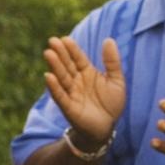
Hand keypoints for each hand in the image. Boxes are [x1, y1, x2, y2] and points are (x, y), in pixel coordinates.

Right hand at [42, 36, 124, 150]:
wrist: (107, 126)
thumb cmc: (111, 103)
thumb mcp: (116, 80)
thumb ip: (112, 61)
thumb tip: (109, 39)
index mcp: (86, 72)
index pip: (77, 57)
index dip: (72, 49)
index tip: (65, 39)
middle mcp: (76, 81)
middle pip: (67, 65)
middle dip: (60, 53)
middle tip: (52, 41)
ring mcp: (71, 93)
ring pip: (61, 77)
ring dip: (54, 66)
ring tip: (48, 54)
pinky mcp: (68, 107)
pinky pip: (60, 95)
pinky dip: (54, 87)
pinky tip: (48, 76)